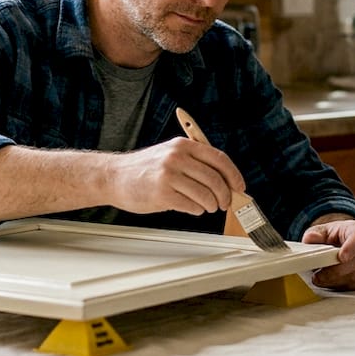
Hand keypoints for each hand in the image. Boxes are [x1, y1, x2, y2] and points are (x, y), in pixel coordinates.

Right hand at [107, 137, 245, 215]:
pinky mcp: (162, 193)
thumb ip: (195, 163)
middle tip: (224, 203)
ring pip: (205, 195)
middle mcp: (177, 156)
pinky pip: (191, 206)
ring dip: (210, 205)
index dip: (234, 175)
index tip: (240, 187)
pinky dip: (196, 210)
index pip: (219, 159)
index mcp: (183, 145)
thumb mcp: (170, 155)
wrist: (114, 176)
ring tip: (206, 207)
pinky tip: (190, 207)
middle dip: (225, 195)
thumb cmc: (145, 169)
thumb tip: (225, 181)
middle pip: (215, 179)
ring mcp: (169, 174)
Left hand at [303, 217, 354, 290]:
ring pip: (354, 276)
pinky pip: (354, 285)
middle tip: (318, 275)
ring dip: (334, 280)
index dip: (350, 248)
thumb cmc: (333, 236)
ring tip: (319, 279)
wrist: (340, 244)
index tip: (341, 257)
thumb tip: (311, 238)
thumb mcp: (321, 231)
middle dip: (335, 271)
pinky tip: (328, 282)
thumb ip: (314, 234)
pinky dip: (339, 286)